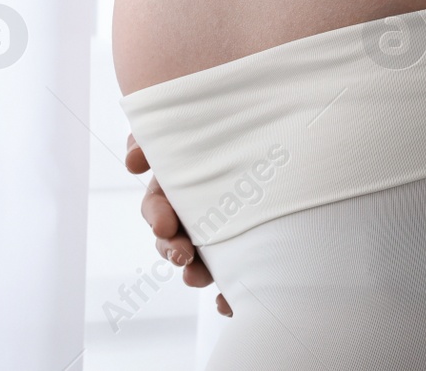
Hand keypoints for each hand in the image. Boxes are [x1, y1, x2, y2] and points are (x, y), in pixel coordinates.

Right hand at [126, 133, 232, 317]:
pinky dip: (226, 298)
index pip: (158, 206)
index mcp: (183, 184)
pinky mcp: (247, 255)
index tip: (165, 226)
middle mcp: (198, 212)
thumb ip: (159, 134)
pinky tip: (228, 304)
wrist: (293, 129)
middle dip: (172, 251)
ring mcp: (223, 235)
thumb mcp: (196, 121)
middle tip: (182, 254)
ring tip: (200, 278)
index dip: (157, 218)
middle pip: (173, 241)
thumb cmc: (236, 125)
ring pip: (199, 264)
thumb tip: (132, 162)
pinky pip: (233, 283)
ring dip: (195, 275)